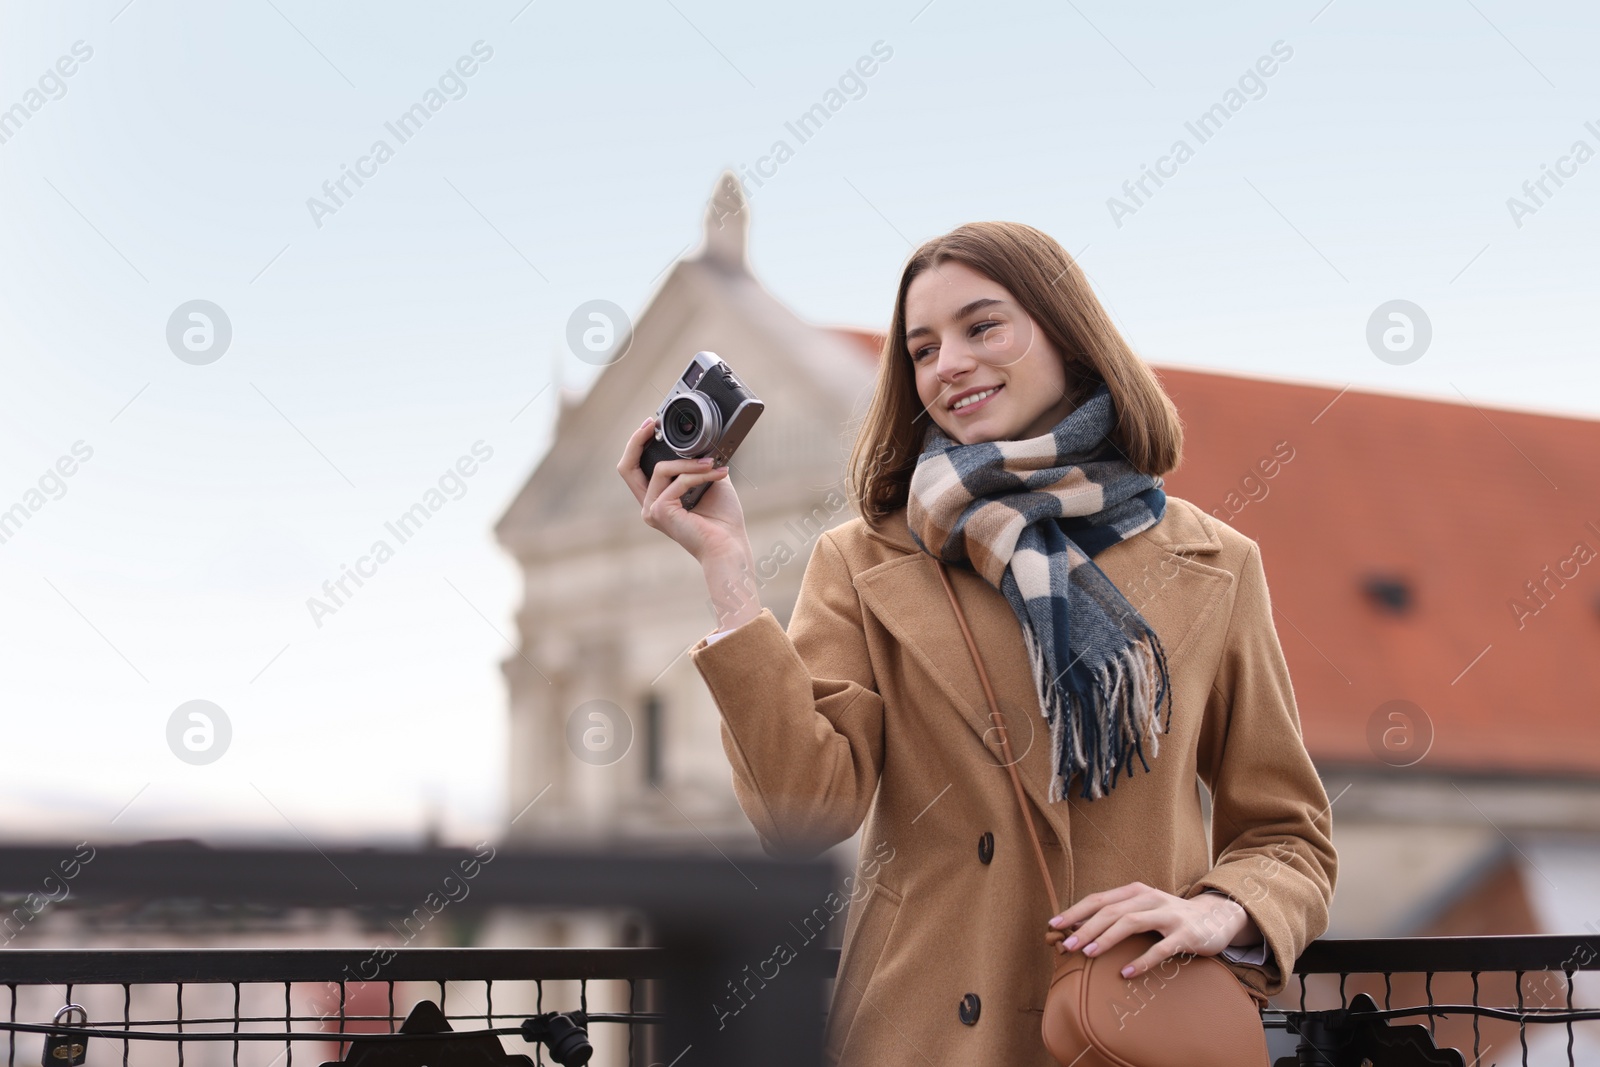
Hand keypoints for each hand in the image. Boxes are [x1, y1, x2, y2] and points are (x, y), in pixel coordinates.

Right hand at [618, 416, 749, 562]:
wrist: (729, 546)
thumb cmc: (722, 520)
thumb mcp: (708, 481)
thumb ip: (697, 464)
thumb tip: (700, 441)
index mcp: (657, 500)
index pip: (634, 468)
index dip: (638, 444)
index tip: (652, 424)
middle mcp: (649, 506)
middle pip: (626, 467)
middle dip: (636, 440)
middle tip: (652, 423)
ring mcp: (651, 510)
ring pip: (661, 469)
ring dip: (690, 462)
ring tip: (713, 462)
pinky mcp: (659, 512)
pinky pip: (677, 480)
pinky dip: (698, 474)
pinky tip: (718, 474)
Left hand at [1042, 882, 1259, 978]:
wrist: (1215, 918)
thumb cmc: (1170, 917)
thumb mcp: (1144, 909)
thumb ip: (1118, 915)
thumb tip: (1081, 931)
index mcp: (1135, 892)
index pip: (1099, 899)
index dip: (1075, 911)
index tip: (1054, 925)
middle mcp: (1150, 898)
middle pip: (1111, 910)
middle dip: (1086, 927)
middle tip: (1067, 945)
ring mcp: (1168, 915)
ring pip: (1132, 922)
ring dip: (1108, 938)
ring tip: (1089, 953)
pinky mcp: (1184, 934)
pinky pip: (1160, 948)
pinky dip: (1141, 961)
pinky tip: (1126, 973)